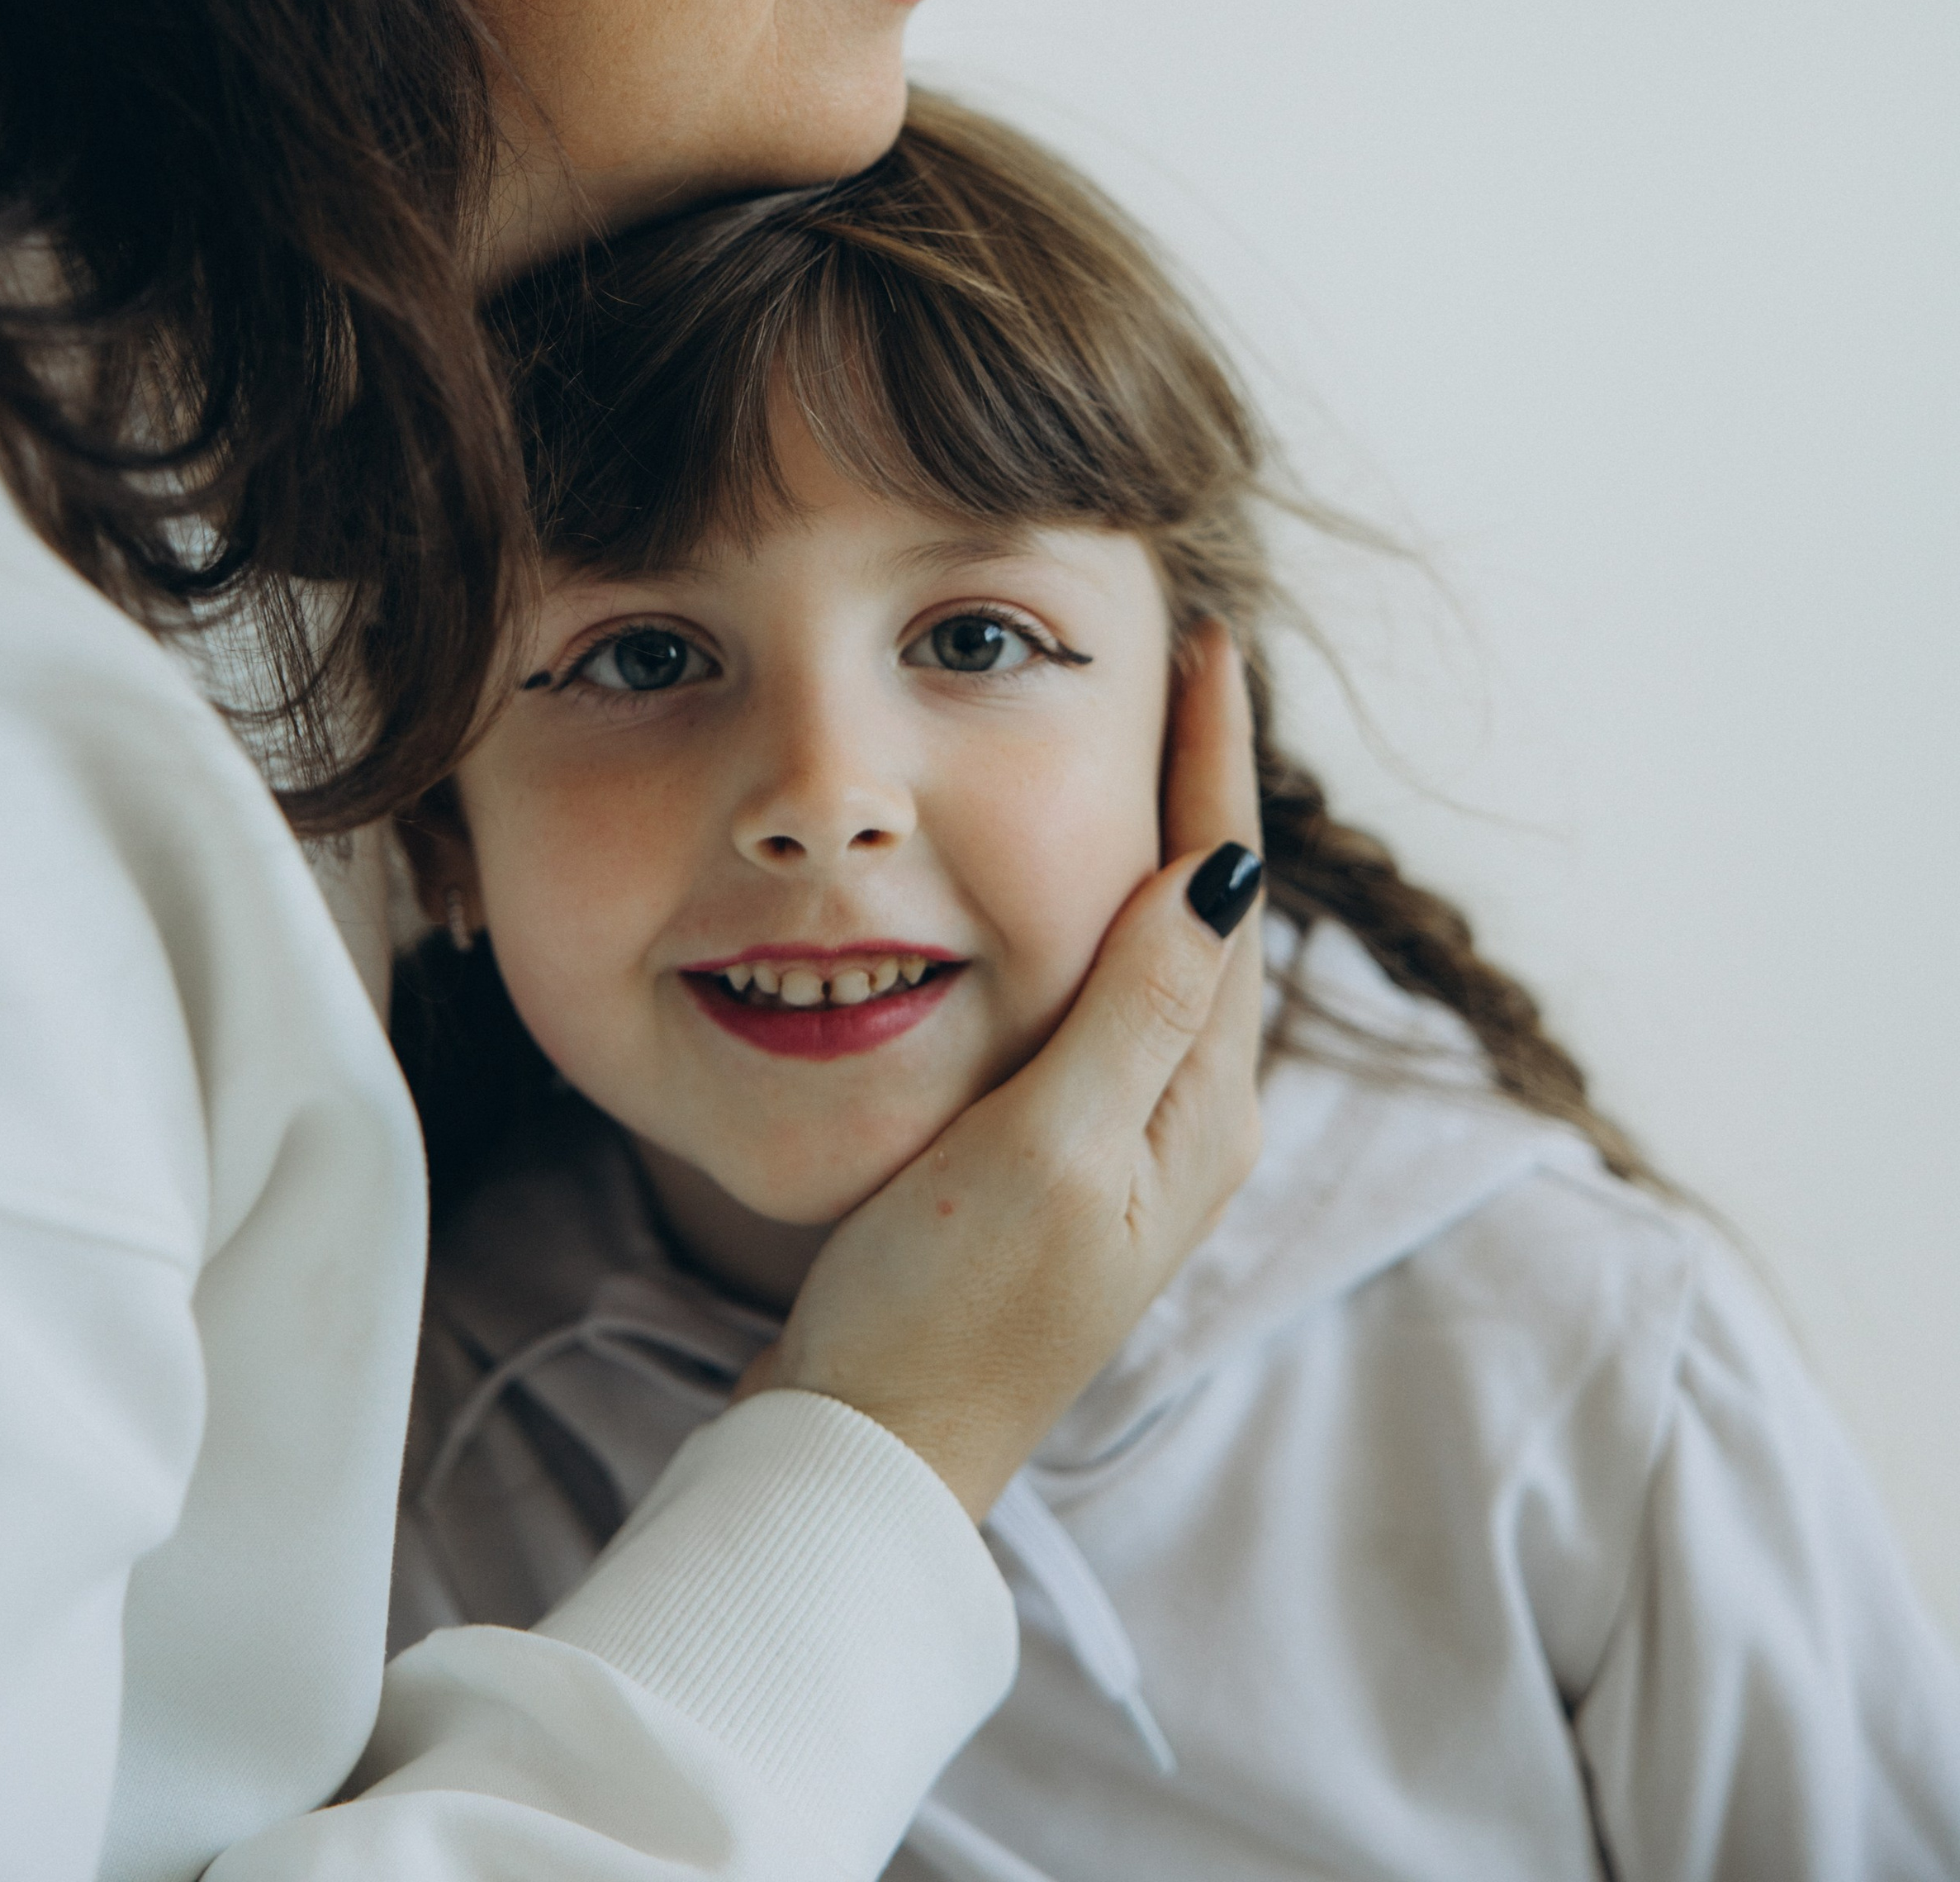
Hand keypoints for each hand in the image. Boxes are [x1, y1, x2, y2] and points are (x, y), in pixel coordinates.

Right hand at [740, 622, 1264, 1519]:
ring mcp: (1125, 1151)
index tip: (1212, 649)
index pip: (1224, 897)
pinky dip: (1096, 922)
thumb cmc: (947, 1307)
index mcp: (1197, 1110)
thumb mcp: (1051, 1146)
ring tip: (1132, 744)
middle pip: (1208, 918)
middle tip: (1178, 668)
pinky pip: (1108, 1007)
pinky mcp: (1060, 1169)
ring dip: (1153, 847)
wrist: (874, 1451)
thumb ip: (1136, 1008)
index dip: (1215, 767)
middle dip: (1199, 790)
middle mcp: (1183, 1124)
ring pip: (1160, 960)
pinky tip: (1060, 899)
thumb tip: (1225, 865)